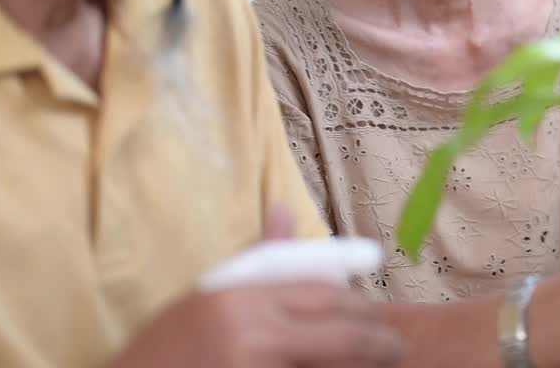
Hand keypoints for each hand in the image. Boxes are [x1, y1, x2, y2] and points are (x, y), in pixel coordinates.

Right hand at [110, 205, 404, 367]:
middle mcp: (249, 330)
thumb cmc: (163, 351)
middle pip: (335, 331)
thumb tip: (284, 208)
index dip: (357, 305)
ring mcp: (251, 365)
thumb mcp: (207, 298)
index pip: (320, 294)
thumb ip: (256, 261)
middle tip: (396, 348)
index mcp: (240, 296)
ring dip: (357, 365)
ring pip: (327, 362)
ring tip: (382, 364)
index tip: (377, 312)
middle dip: (372, 340)